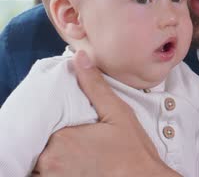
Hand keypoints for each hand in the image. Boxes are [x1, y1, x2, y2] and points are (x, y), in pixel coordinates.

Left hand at [33, 50, 177, 176]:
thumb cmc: (133, 151)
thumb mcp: (117, 113)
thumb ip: (95, 86)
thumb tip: (79, 57)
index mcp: (61, 138)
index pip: (45, 122)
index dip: (57, 120)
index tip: (73, 121)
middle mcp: (51, 161)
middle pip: (41, 142)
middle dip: (55, 138)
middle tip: (80, 137)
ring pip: (42, 161)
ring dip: (53, 155)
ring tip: (80, 152)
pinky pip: (47, 174)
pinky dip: (57, 168)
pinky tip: (79, 164)